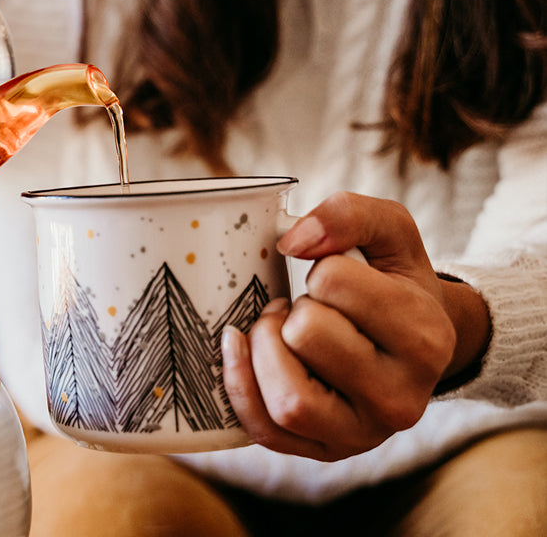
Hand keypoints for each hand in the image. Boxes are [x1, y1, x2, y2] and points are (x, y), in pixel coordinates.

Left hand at [221, 191, 489, 460]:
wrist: (412, 344)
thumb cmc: (393, 282)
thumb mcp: (391, 231)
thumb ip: (350, 214)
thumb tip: (292, 240)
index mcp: (426, 337)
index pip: (334, 281)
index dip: (322, 269)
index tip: (336, 278)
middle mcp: (404, 398)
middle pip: (307, 335)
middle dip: (292, 309)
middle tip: (303, 306)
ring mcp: (364, 434)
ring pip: (288, 398)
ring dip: (265, 349)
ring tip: (279, 330)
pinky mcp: (326, 451)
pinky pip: (265, 431)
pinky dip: (240, 385)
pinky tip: (240, 348)